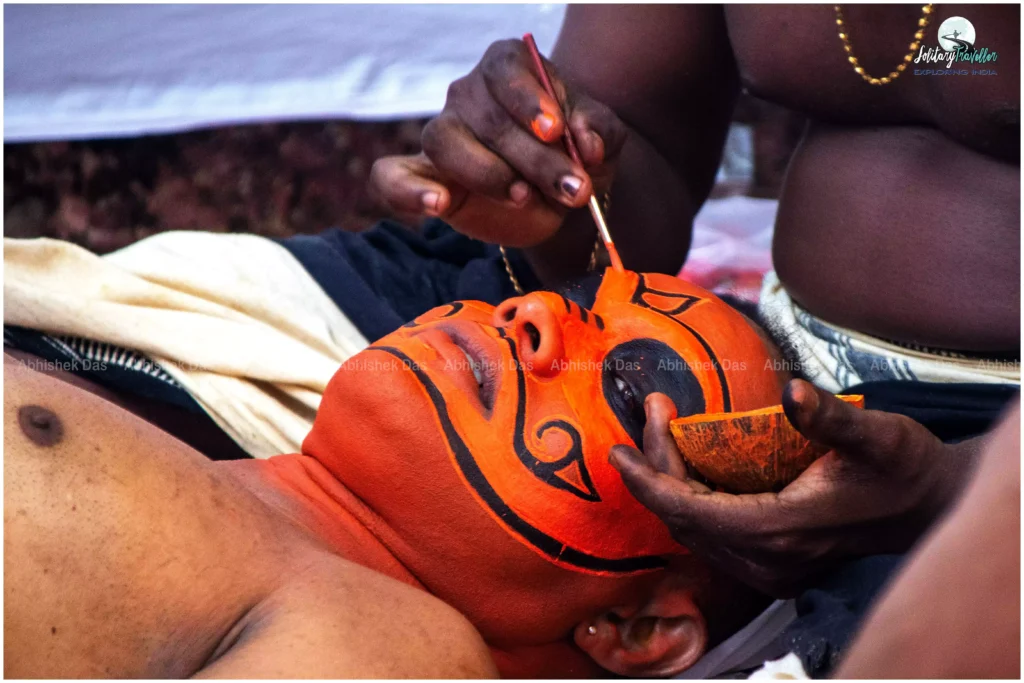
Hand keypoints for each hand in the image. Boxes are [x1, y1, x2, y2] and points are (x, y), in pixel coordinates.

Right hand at [368, 39, 627, 246]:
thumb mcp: (603, 141)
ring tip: (524, 197)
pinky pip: (392, 176)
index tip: (555, 131)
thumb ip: (600, 133)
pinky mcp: (423, 176)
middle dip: (534, 159)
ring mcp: (441, 134)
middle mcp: (467, 93)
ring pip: (444, 142)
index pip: (505, 69)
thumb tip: (586, 142)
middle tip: (573, 189)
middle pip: (487, 118)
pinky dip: (409, 190)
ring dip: (488, 174)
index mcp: (509, 68)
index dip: (528, 100)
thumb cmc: (577, 156)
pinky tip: (438, 204)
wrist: (558, 200)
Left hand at [609, 380, 966, 597]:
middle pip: (686, 516)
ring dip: (671, 478)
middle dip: (657, 465)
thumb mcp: (876, 435)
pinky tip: (687, 456)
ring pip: (696, 526)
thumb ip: (829, 417)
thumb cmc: (903, 467)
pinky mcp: (772, 562)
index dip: (650, 483)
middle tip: (651, 410)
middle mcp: (769, 558)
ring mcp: (770, 567)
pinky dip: (691, 494)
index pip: (692, 512)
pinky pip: (713, 531)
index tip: (617, 452)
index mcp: (784, 530)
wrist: (930, 505)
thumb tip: (792, 390)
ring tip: (662, 422)